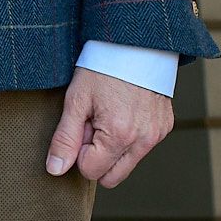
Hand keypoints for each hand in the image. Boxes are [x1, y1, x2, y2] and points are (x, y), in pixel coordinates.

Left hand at [45, 67, 171, 187]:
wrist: (135, 43)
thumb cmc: (103, 67)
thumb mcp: (76, 100)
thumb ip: (65, 139)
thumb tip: (55, 170)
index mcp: (119, 136)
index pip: (91, 171)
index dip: (80, 151)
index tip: (82, 125)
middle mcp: (143, 140)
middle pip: (112, 177)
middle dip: (97, 157)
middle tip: (93, 123)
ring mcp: (157, 135)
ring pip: (127, 164)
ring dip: (113, 147)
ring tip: (108, 114)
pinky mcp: (164, 127)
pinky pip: (141, 147)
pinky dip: (129, 136)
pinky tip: (124, 110)